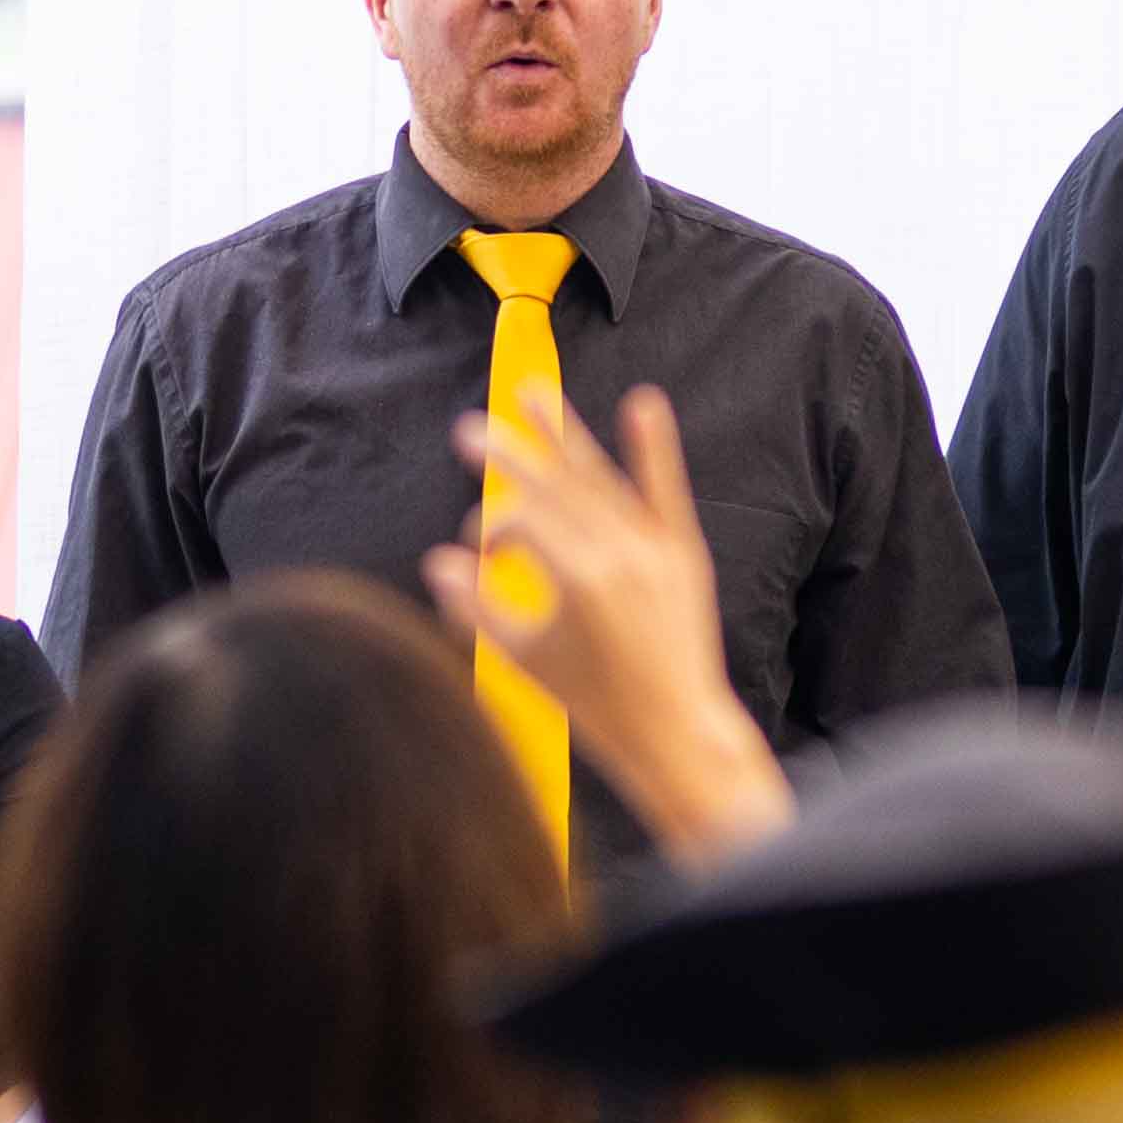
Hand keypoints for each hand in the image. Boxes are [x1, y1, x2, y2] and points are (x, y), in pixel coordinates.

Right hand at [418, 381, 785, 851]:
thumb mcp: (523, 659)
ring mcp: (654, 549)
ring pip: (599, 479)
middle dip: (507, 455)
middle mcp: (619, 553)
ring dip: (563, 434)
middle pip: (553, 486)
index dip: (489, 531)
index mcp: (578, 578)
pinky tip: (644, 404)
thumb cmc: (594, 703)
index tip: (479, 554)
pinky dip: (653, 450)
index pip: (519, 522)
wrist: (675, 729)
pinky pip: (666, 491)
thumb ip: (475, 608)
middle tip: (467, 429)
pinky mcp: (684, 552)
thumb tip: (438, 561)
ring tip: (532, 393)